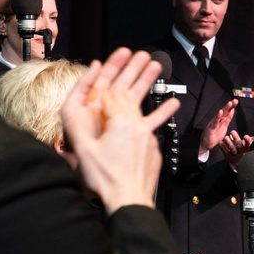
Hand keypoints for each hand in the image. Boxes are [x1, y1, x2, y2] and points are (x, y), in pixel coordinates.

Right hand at [61, 48, 178, 212]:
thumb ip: (80, 127)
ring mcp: (147, 136)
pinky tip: (174, 101)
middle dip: (134, 70)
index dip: (107, 78)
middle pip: (130, 93)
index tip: (109, 62)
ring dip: (149, 82)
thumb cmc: (106, 180)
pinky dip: (163, 111)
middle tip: (141, 52)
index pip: (110, 94)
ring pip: (145, 104)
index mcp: (118, 123)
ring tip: (156, 65)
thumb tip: (80, 107)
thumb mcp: (84, 152)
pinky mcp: (153, 148)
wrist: (130, 201)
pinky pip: (157, 124)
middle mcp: (135, 125)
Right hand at [200, 99, 238, 154]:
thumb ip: (228, 119)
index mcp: (222, 120)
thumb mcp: (224, 126)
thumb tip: (232, 110)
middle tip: (235, 100)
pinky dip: (218, 117)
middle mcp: (218, 120)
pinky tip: (220, 112)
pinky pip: (215, 122)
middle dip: (229, 106)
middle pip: (224, 112)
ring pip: (220, 115)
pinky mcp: (211, 128)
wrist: (207, 144)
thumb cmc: (215, 135)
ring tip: (229, 103)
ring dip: (225, 109)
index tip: (236, 101)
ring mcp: (214, 123)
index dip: (232, 107)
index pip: (227, 112)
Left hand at [220, 130, 253, 166]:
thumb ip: (248, 142)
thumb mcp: (245, 148)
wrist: (238, 165)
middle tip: (232, 131)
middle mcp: (241, 153)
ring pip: (232, 149)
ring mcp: (234, 156)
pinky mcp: (228, 158)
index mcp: (246, 149)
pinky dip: (222, 147)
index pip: (248, 144)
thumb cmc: (242, 153)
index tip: (245, 136)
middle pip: (239, 145)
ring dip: (229, 142)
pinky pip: (225, 152)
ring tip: (225, 137)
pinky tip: (220, 142)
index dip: (247, 141)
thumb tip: (253, 137)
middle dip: (236, 138)